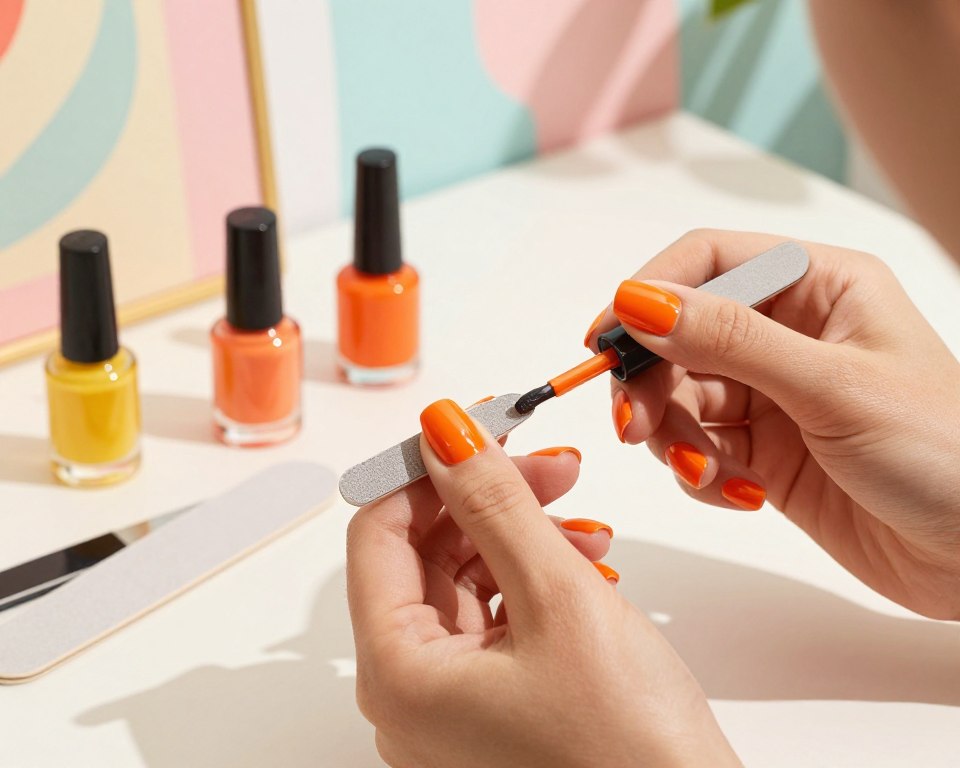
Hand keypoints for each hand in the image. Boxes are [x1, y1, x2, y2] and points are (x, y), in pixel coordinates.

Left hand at [347, 399, 738, 767]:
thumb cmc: (629, 752)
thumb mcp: (559, 599)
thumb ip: (495, 504)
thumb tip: (444, 430)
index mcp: (398, 674)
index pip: (378, 534)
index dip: (424, 470)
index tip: (474, 427)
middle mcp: (411, 694)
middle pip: (425, 554)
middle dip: (488, 499)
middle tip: (549, 464)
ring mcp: (453, 705)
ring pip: (466, 580)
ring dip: (522, 536)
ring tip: (589, 526)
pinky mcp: (495, 707)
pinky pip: (497, 617)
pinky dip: (537, 579)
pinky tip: (588, 563)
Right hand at [585, 229, 959, 619]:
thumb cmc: (944, 455)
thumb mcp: (833, 388)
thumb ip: (731, 341)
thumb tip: (638, 301)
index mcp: (820, 287)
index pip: (709, 261)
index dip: (649, 294)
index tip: (606, 341)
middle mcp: (790, 333)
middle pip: (680, 334)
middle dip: (653, 382)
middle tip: (635, 427)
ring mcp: (774, 394)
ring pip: (681, 396)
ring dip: (675, 437)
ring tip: (707, 474)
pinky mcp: (764, 452)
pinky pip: (699, 447)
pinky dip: (700, 473)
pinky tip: (739, 495)